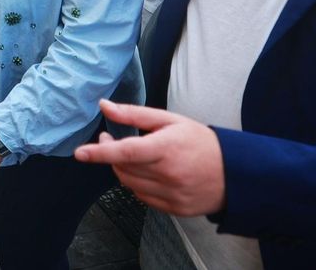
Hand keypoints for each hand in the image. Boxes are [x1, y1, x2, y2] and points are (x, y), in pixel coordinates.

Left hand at [74, 100, 225, 215]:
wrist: (235, 173)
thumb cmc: (201, 142)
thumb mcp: (170, 120)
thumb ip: (135, 114)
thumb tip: (104, 106)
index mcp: (168, 148)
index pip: (127, 152)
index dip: (100, 153)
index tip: (80, 153)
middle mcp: (169, 175)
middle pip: (124, 168)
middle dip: (110, 154)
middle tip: (110, 140)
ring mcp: (172, 195)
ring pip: (130, 184)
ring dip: (122, 169)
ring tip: (130, 155)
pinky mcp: (174, 209)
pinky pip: (142, 197)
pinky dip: (137, 184)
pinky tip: (146, 172)